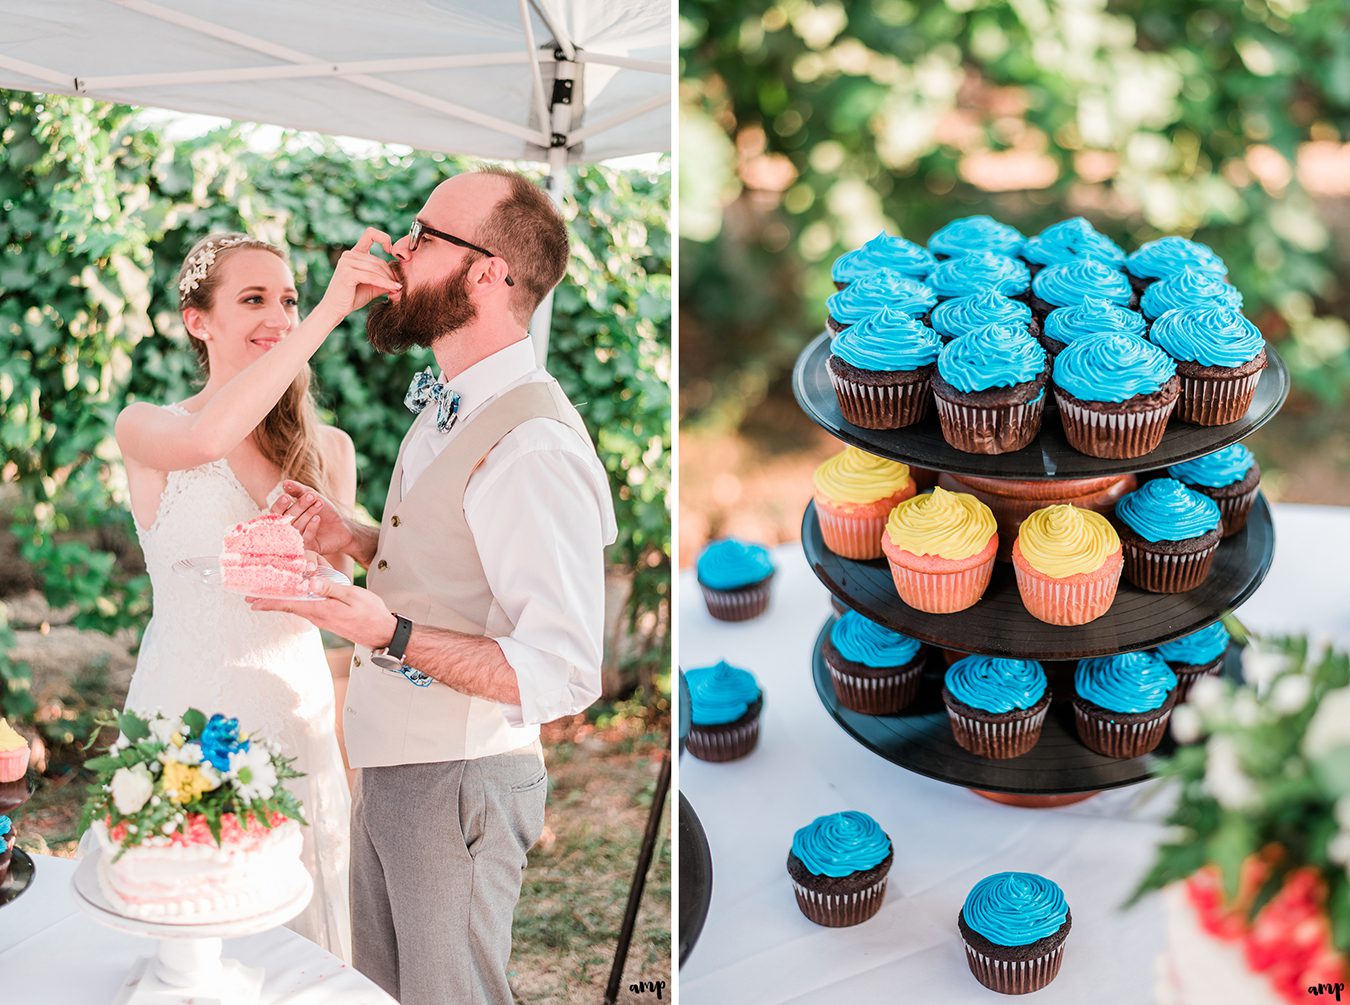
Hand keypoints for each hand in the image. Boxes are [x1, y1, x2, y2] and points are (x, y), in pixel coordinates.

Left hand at [247, 576, 397, 649]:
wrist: (382, 632)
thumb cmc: (371, 613)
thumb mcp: (353, 596)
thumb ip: (331, 588)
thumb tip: (310, 582)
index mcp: (321, 609)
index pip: (289, 604)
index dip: (269, 602)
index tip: (252, 601)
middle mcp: (317, 615)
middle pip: (288, 606)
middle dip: (269, 601)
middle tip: (250, 597)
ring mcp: (322, 618)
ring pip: (296, 607)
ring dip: (281, 600)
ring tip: (267, 594)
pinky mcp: (327, 617)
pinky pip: (306, 608)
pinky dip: (295, 600)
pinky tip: (294, 595)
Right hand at [272, 480, 353, 555]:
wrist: (343, 526)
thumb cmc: (324, 510)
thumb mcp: (312, 496)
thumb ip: (298, 490)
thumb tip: (285, 484)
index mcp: (284, 517)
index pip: (275, 512)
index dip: (280, 505)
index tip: (287, 497)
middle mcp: (287, 530)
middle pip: (286, 519)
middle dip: (299, 506)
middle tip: (312, 496)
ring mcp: (296, 540)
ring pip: (296, 527)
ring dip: (308, 514)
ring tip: (319, 503)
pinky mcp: (307, 549)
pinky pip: (305, 538)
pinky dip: (311, 526)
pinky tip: (317, 518)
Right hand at [314, 228, 400, 320]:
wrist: (335, 310)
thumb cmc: (352, 298)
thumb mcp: (372, 285)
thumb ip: (384, 279)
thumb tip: (402, 279)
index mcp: (354, 254)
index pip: (370, 234)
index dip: (384, 238)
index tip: (391, 251)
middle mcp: (349, 255)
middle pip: (378, 261)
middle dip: (391, 273)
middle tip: (400, 285)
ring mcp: (347, 262)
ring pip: (377, 268)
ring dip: (390, 280)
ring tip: (399, 289)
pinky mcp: (347, 273)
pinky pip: (372, 276)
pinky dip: (385, 283)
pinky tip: (394, 289)